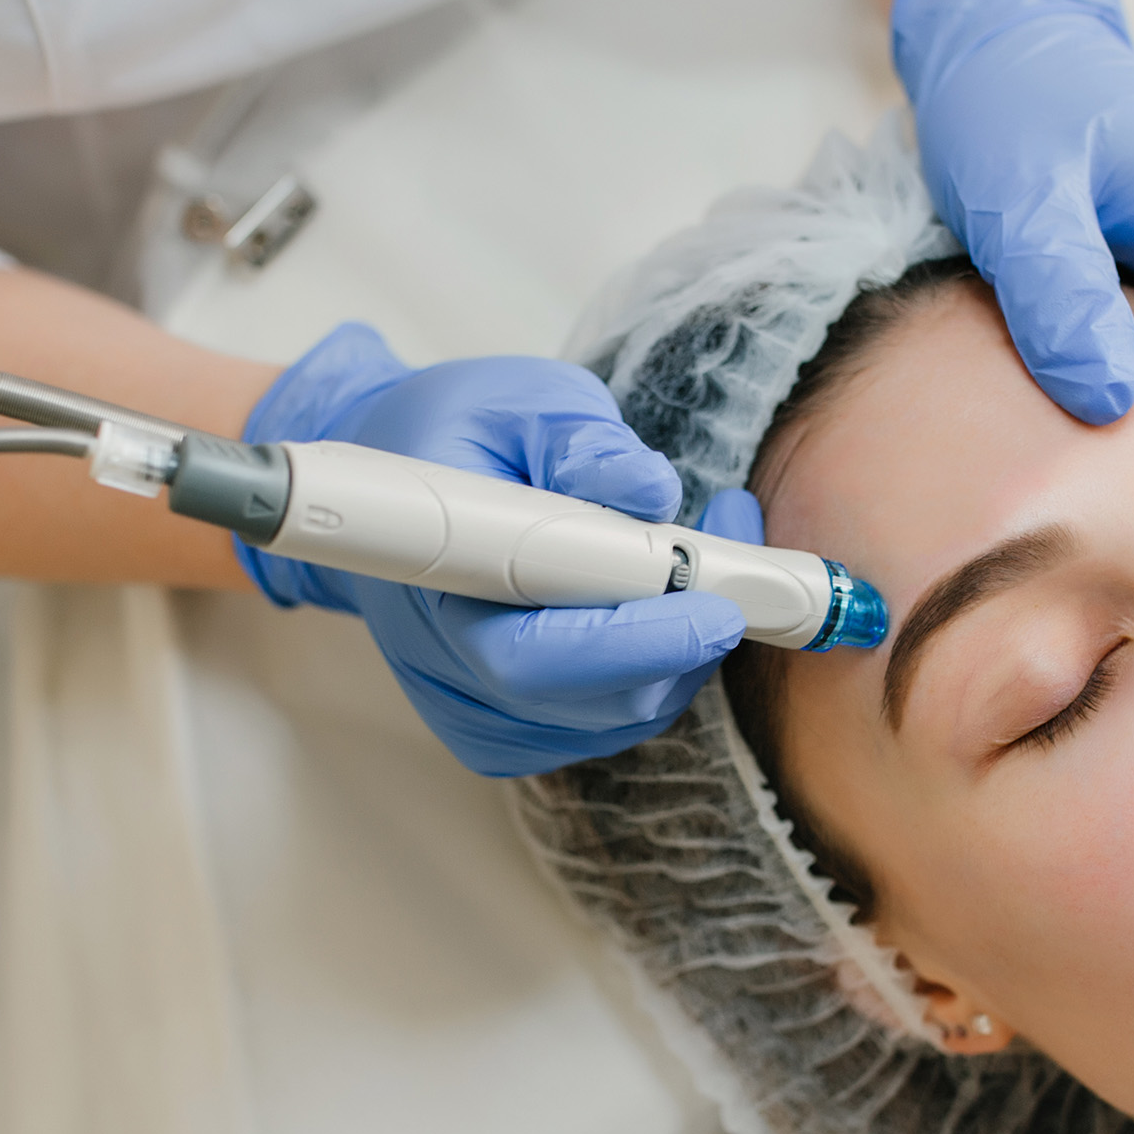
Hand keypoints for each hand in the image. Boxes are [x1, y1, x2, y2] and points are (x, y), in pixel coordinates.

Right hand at [237, 323, 748, 775]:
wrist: (392, 492)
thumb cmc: (456, 437)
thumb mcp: (520, 402)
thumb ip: (582, 441)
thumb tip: (650, 489)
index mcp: (436, 584)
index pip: (536, 654)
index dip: (635, 641)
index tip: (715, 605)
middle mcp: (447, 669)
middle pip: (593, 700)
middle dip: (685, 642)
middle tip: (741, 572)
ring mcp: (475, 712)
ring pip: (616, 718)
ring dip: (682, 651)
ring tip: (706, 561)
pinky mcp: (507, 731)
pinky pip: (608, 726)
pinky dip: (657, 673)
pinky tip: (665, 608)